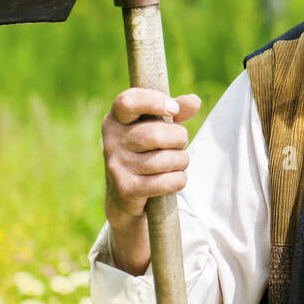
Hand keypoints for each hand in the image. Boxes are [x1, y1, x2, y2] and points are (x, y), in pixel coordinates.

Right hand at [101, 88, 200, 273]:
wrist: (124, 203)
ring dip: (181, 163)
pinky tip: (174, 183)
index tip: (172, 108)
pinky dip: (177, 182)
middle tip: (180, 146)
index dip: (152, 102)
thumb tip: (193, 99)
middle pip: (156, 133)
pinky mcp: (125, 192)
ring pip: (165, 158)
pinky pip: (165, 182)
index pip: (128, 100)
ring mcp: (114, 167)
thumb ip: (173, 113)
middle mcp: (110, 142)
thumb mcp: (155, 132)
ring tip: (177, 166)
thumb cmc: (145, 157)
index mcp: (115, 120)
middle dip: (178, 140)